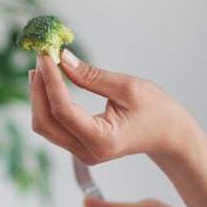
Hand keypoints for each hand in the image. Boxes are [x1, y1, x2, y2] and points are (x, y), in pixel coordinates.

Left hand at [29, 50, 192, 163]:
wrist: (168, 135)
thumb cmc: (155, 110)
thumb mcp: (127, 87)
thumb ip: (91, 76)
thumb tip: (62, 58)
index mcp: (101, 140)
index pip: (62, 111)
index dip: (50, 81)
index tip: (46, 55)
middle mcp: (87, 152)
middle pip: (45, 122)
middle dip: (38, 89)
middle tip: (41, 58)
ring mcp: (81, 152)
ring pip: (45, 125)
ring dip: (39, 95)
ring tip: (43, 65)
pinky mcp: (79, 145)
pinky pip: (54, 125)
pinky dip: (48, 102)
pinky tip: (49, 81)